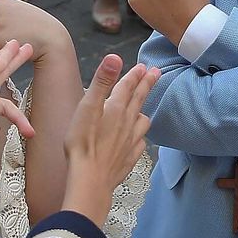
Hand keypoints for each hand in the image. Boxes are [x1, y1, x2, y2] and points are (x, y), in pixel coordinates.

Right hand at [61, 54, 158, 223]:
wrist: (90, 179)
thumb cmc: (82, 143)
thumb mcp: (87, 107)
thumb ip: (102, 81)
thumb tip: (115, 57)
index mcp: (115, 108)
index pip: (128, 86)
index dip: (135, 75)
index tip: (143, 66)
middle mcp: (127, 123)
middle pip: (139, 100)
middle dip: (146, 85)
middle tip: (155, 73)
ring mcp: (130, 142)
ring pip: (142, 122)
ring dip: (142, 112)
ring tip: (142, 108)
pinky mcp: (128, 158)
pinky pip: (139, 143)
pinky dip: (139, 136)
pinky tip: (136, 138)